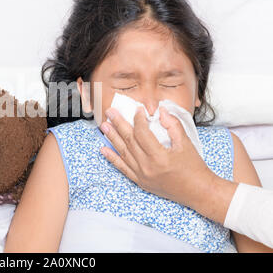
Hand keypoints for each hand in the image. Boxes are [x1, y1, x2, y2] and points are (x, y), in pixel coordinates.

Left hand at [99, 106, 215, 207]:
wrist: (197, 191)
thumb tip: (161, 111)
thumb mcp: (187, 143)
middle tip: (110, 112)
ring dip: (112, 138)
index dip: (138, 119)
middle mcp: (147, 167)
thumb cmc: (194, 167)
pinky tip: (103, 149)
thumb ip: (173, 125)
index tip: (137, 110)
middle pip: (129, 141)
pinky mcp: (140, 181)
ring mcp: (142, 175)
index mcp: (160, 157)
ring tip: (104, 126)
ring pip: (123, 152)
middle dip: (118, 124)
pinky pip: (122, 168)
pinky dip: (112, 158)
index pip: (142, 133)